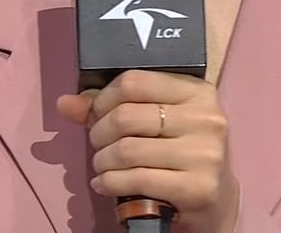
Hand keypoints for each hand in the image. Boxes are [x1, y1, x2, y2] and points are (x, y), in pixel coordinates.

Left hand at [56, 70, 237, 232]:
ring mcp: (205, 154)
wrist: (215, 199)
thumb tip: (65, 103)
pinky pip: (136, 179)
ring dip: (102, 161)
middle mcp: (206, 118)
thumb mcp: (155, 122)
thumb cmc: (179, 153)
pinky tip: (105, 184)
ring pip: (127, 150)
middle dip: (99, 133)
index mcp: (196, 92)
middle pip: (126, 116)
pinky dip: (110, 183)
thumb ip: (110, 108)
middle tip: (98, 145)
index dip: (104, 98)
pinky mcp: (198, 187)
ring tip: (101, 166)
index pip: (134, 81)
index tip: (96, 114)